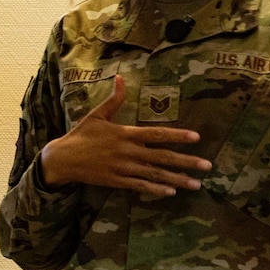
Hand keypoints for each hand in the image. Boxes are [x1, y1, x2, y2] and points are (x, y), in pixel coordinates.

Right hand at [40, 75, 210, 195]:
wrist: (63, 159)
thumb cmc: (81, 135)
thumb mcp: (97, 115)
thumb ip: (114, 99)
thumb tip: (120, 77)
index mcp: (125, 134)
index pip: (157, 134)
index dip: (177, 136)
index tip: (196, 138)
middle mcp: (128, 152)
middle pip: (162, 157)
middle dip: (186, 162)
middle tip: (207, 166)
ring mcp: (123, 168)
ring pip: (155, 174)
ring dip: (177, 180)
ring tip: (196, 184)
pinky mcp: (117, 181)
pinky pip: (140, 186)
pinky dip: (156, 189)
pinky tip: (171, 192)